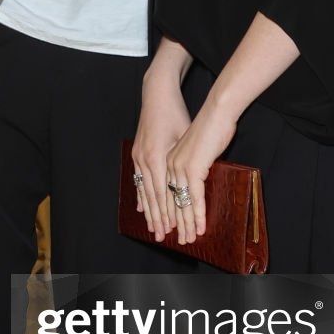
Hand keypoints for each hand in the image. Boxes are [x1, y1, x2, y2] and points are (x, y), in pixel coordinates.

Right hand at [133, 69, 193, 239]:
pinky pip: (138, 181)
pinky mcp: (137, 153)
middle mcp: (144, 160)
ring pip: (144, 191)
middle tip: (163, 238)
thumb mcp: (184, 137)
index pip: (164, 194)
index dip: (169, 213)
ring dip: (149, 212)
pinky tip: (142, 208)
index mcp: (157, 158)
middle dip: (158, 219)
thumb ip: (185, 160)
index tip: (175, 230)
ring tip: (152, 229)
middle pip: (152, 197)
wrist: (157, 94)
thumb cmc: (175, 113)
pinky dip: (141, 197)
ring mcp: (138, 157)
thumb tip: (195, 182)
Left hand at [165, 98, 237, 245]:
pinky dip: (198, 214)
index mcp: (164, 160)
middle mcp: (167, 165)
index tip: (169, 228)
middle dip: (174, 224)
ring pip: (180, 203)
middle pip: (168, 201)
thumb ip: (190, 164)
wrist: (216, 111)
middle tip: (179, 240)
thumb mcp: (194, 148)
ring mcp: (177, 168)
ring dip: (186, 224)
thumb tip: (194, 177)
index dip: (165, 213)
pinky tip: (200, 227)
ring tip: (190, 239)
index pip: (162, 192)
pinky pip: (195, 198)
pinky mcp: (192, 169)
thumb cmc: (209, 126)